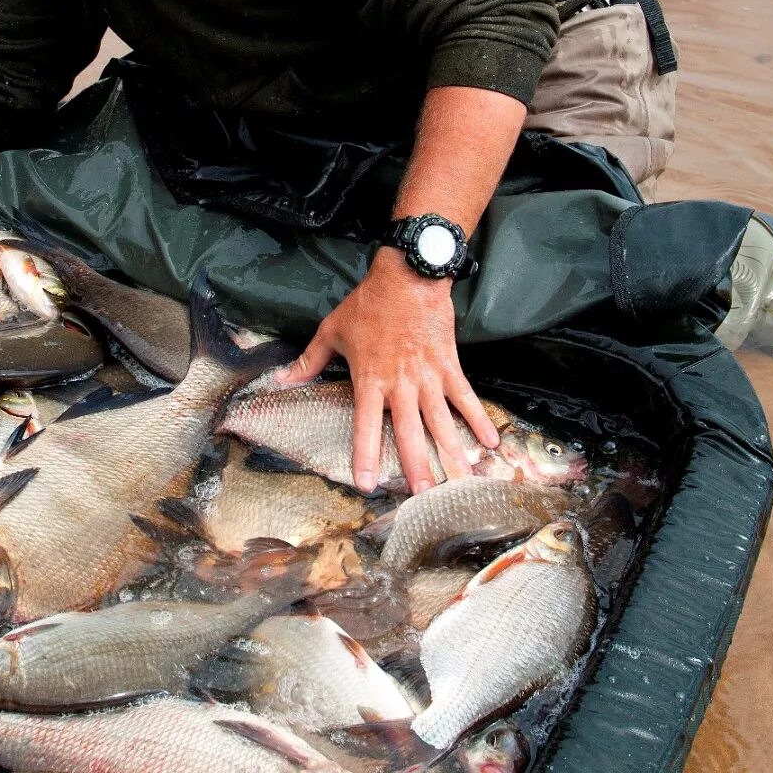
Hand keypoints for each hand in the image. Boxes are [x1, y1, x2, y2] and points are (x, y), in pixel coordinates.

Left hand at [273, 249, 500, 493]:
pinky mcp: (450, 365)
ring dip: (450, 451)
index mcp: (370, 379)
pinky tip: (490, 442)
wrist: (408, 276)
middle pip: (409, 431)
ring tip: (460, 478)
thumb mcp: (332, 331)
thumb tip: (282, 380)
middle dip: (416, 465)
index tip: (367, 484)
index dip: (366, 455)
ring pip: (440, 420)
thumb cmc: (368, 305)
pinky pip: (466, 397)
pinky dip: (479, 419)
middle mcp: (401, 383)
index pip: (365, 424)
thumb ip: (309, 360)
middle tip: (423, 496)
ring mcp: (428, 376)